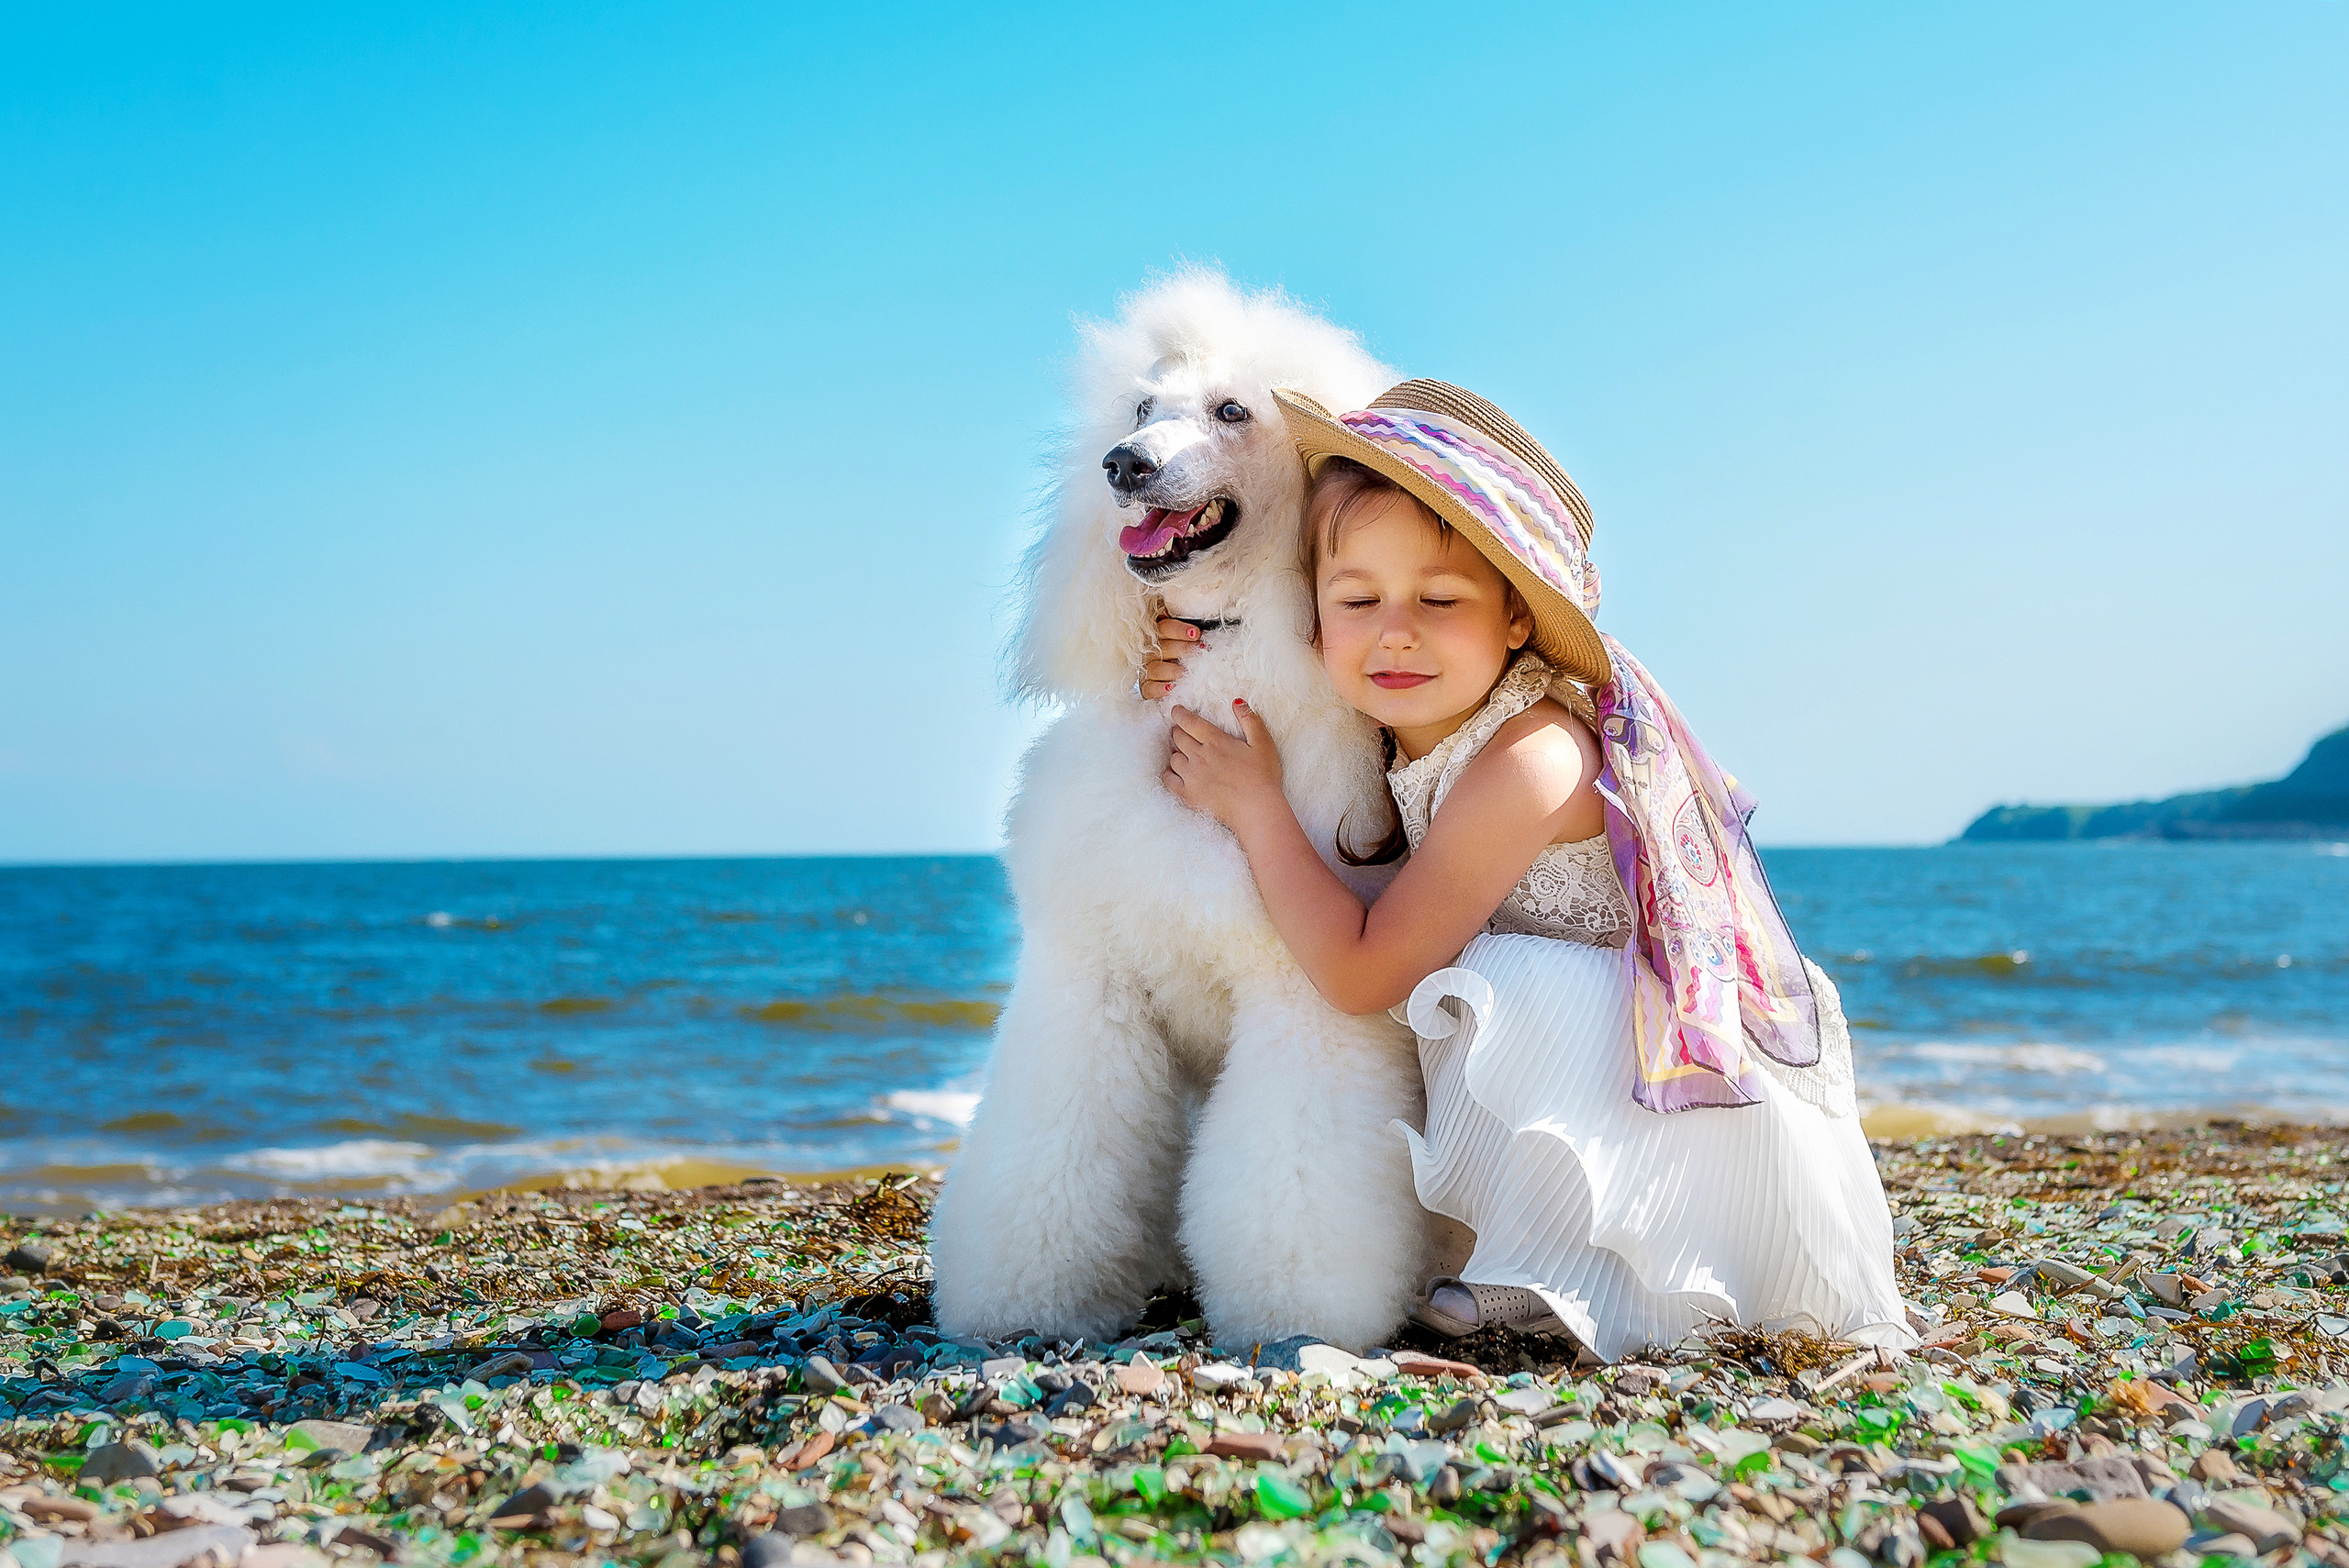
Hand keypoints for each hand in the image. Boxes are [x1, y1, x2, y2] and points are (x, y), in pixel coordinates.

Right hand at [1139, 616, 1204, 700]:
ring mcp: (1147, 671)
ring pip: (1156, 668)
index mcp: (1160, 637)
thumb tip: (1202, 635)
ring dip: (1172, 670)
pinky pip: (1149, 688)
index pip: (1165, 628)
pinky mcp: (1146, 688)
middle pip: (1162, 647)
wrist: (1178, 686)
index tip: (1196, 633)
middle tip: (1199, 650)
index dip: (1179, 630)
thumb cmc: (1189, 661)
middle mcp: (1151, 652)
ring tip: (1185, 673)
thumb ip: (1193, 638)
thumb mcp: (1191, 646)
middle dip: (1182, 648)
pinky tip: (1170, 688)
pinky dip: (1159, 688)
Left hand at [1164, 701, 1284, 829]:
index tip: (1176, 711)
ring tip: (1182, 753)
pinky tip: (1174, 773)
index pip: (1190, 722)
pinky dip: (1169, 774)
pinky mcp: (1188, 794)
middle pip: (1178, 737)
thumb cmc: (1262, 776)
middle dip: (1178, 731)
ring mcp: (1191, 776)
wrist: (1256, 809)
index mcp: (1216, 741)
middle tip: (1181, 732)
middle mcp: (1199, 755)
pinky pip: (1169, 780)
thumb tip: (1237, 702)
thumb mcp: (1263, 743)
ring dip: (1176, 753)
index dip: (1180, 714)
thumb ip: (1250, 720)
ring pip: (1173, 758)